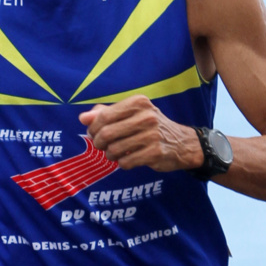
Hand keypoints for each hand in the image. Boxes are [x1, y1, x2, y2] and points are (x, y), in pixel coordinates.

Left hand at [79, 96, 203, 172]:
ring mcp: (152, 135)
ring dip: (110, 155)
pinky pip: (126, 162)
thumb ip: (106, 113)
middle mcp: (146, 116)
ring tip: (116, 153)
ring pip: (115, 149)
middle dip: (99, 143)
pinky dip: (122, 163)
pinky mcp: (155, 153)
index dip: (93, 128)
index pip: (104, 116)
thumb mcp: (132, 114)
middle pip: (107, 133)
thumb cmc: (151, 127)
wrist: (182, 143)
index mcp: (139, 102)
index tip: (94, 133)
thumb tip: (83, 118)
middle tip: (102, 146)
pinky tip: (128, 159)